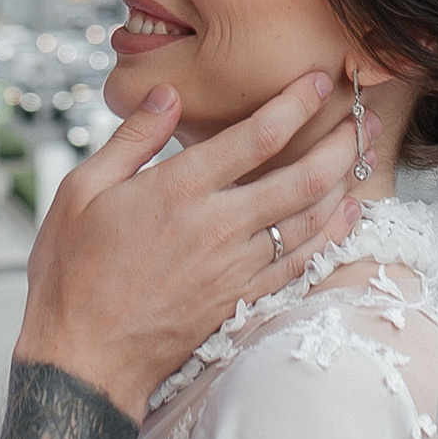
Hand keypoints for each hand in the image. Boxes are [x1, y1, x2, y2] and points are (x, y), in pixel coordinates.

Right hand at [19, 73, 361, 416]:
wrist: (83, 358)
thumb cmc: (72, 273)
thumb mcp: (80, 190)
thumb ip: (132, 139)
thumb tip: (167, 94)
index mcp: (178, 190)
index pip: (257, 135)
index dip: (296, 102)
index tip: (320, 80)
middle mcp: (217, 226)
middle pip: (302, 176)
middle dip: (341, 140)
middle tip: (364, 114)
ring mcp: (235, 267)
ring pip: (310, 218)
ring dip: (345, 182)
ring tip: (364, 152)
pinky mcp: (241, 299)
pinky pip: (301, 261)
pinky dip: (331, 233)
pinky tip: (346, 214)